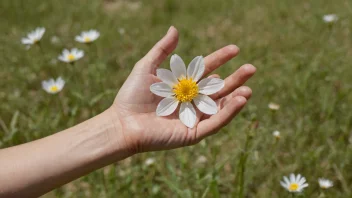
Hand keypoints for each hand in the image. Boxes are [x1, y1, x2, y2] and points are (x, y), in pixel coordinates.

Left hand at [109, 26, 255, 152]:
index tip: (235, 49)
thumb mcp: (146, 68)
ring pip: (220, 108)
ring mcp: (193, 118)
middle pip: (218, 90)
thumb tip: (175, 29)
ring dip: (235, 98)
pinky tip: (239, 101)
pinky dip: (228, 114)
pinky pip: (214, 123)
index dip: (220, 59)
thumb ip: (162, 50)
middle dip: (235, 79)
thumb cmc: (132, 96)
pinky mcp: (193, 133)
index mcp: (183, 86)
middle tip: (251, 68)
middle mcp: (191, 102)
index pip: (206, 71)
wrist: (122, 123)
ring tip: (248, 88)